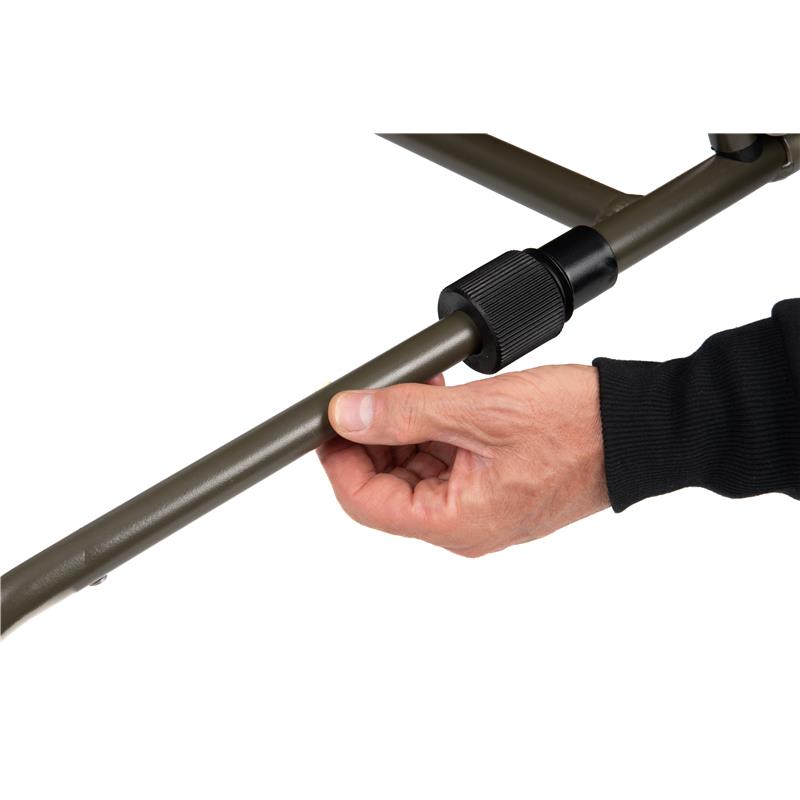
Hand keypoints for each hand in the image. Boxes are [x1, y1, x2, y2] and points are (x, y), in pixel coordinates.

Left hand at [317, 365, 609, 556]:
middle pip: (385, 487)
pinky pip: (444, 461)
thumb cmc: (578, 427)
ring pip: (413, 471)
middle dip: (373, 437)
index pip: (364, 504)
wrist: (639, 427)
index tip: (329, 419)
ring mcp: (480, 505)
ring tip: (416, 386)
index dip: (337, 459)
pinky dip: (432, 429)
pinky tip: (438, 396)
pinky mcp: (494, 485)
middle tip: (374, 392)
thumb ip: (405, 413)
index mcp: (456, 522)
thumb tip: (346, 414)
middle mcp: (464, 524)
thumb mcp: (480, 412)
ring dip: (404, 428)